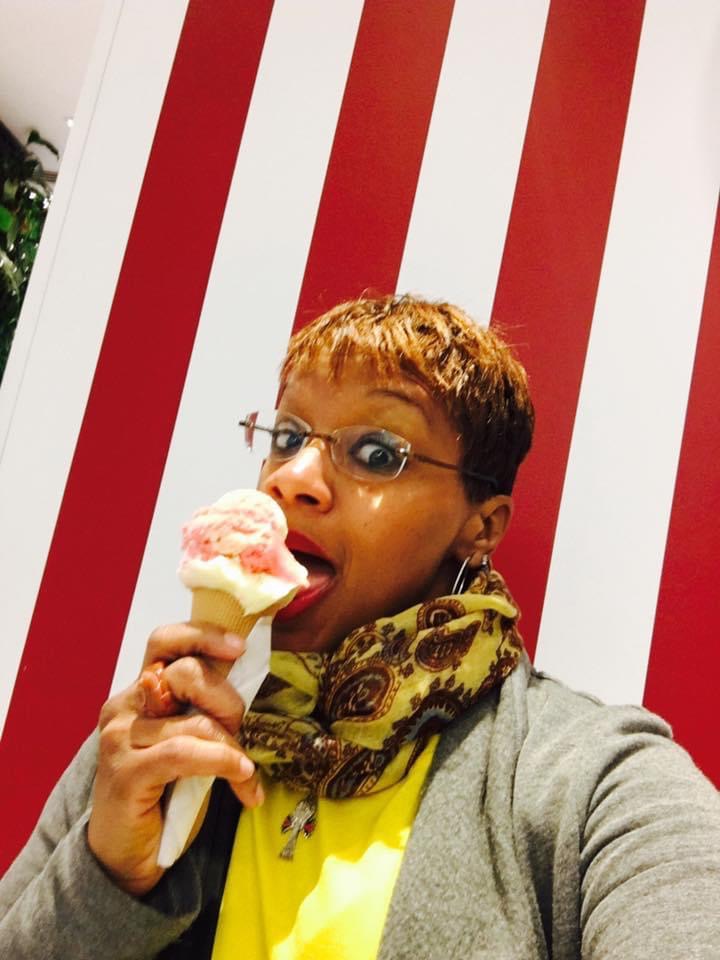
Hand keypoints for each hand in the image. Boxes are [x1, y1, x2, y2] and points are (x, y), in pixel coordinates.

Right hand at [87, 623, 263, 896]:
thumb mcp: (185, 739)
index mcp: (140, 691)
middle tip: (242, 730)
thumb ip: (201, 708)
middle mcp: (124, 706)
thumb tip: (250, 682)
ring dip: (232, 747)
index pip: (165, 641)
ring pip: (196, 722)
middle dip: (228, 701)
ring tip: (246, 773)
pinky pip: (185, 754)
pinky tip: (242, 778)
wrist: (124, 855)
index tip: (239, 648)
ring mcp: (120, 739)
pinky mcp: (126, 774)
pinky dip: (222, 762)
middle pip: (187, 674)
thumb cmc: (163, 792)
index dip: (203, 636)